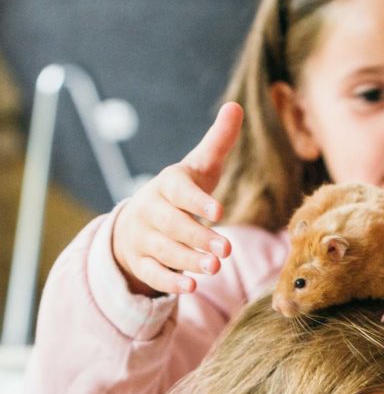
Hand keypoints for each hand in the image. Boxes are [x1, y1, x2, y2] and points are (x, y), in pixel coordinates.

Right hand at [112, 101, 243, 295]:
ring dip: (188, 261)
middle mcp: (151, 210)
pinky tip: (193, 287)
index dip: (198, 201)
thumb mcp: (197, 170)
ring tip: (215, 268)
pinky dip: (171, 282)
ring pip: (164, 251)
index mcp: (167, 185)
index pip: (179, 191)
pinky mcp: (141, 264)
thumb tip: (237, 106)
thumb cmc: (179, 195)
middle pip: (172, 224)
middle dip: (198, 237)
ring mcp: (143, 238)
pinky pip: (153, 274)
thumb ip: (217, 143)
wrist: (136, 224)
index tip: (220, 212)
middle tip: (227, 250)